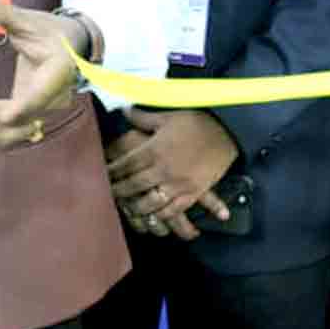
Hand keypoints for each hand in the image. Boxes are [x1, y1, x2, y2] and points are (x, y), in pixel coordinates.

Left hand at [0, 0, 84, 147]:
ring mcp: (47, 105)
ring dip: (0, 137)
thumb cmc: (49, 31)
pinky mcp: (36, 110)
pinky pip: (22, 128)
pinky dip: (3, 135)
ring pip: (25, 129)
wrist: (68, 44)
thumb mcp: (29, 20)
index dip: (18, 108)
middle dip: (1, 127)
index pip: (38, 96)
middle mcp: (56, 94)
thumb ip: (7, 12)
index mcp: (58, 71)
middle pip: (29, 119)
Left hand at [106, 109, 237, 240]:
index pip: (126, 164)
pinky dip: (162, 215)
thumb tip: (123, 110)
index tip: (102, 175)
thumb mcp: (167, 116)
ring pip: (151, 201)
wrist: (227, 132)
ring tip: (127, 210)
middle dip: (119, 191)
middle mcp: (163, 169)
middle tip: (107, 195)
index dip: (112, 171)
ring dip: (136, 207)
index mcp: (154, 149)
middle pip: (134, 185)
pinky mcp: (194, 192)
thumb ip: (142, 118)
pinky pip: (174, 209)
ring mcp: (179, 183)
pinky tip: (153, 218)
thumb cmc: (196, 122)